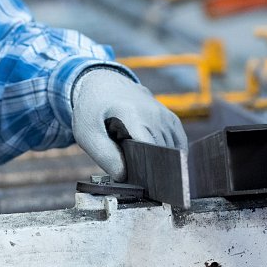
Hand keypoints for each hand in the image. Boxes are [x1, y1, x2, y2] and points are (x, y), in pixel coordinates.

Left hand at [71, 67, 187, 181]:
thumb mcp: (87, 133)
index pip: (150, 149)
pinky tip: (165, 163)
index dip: (148, 170)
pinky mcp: (169, 116)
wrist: (102, 82)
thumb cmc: (92, 109)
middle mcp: (153, 112)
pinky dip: (175, 153)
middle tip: (143, 184)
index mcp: (132, 114)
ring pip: (173, 147)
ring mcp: (163, 113)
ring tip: (151, 173)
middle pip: (163, 151)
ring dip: (164, 161)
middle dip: (155, 169)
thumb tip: (124, 177)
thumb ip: (104, 156)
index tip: (144, 185)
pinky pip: (178, 139)